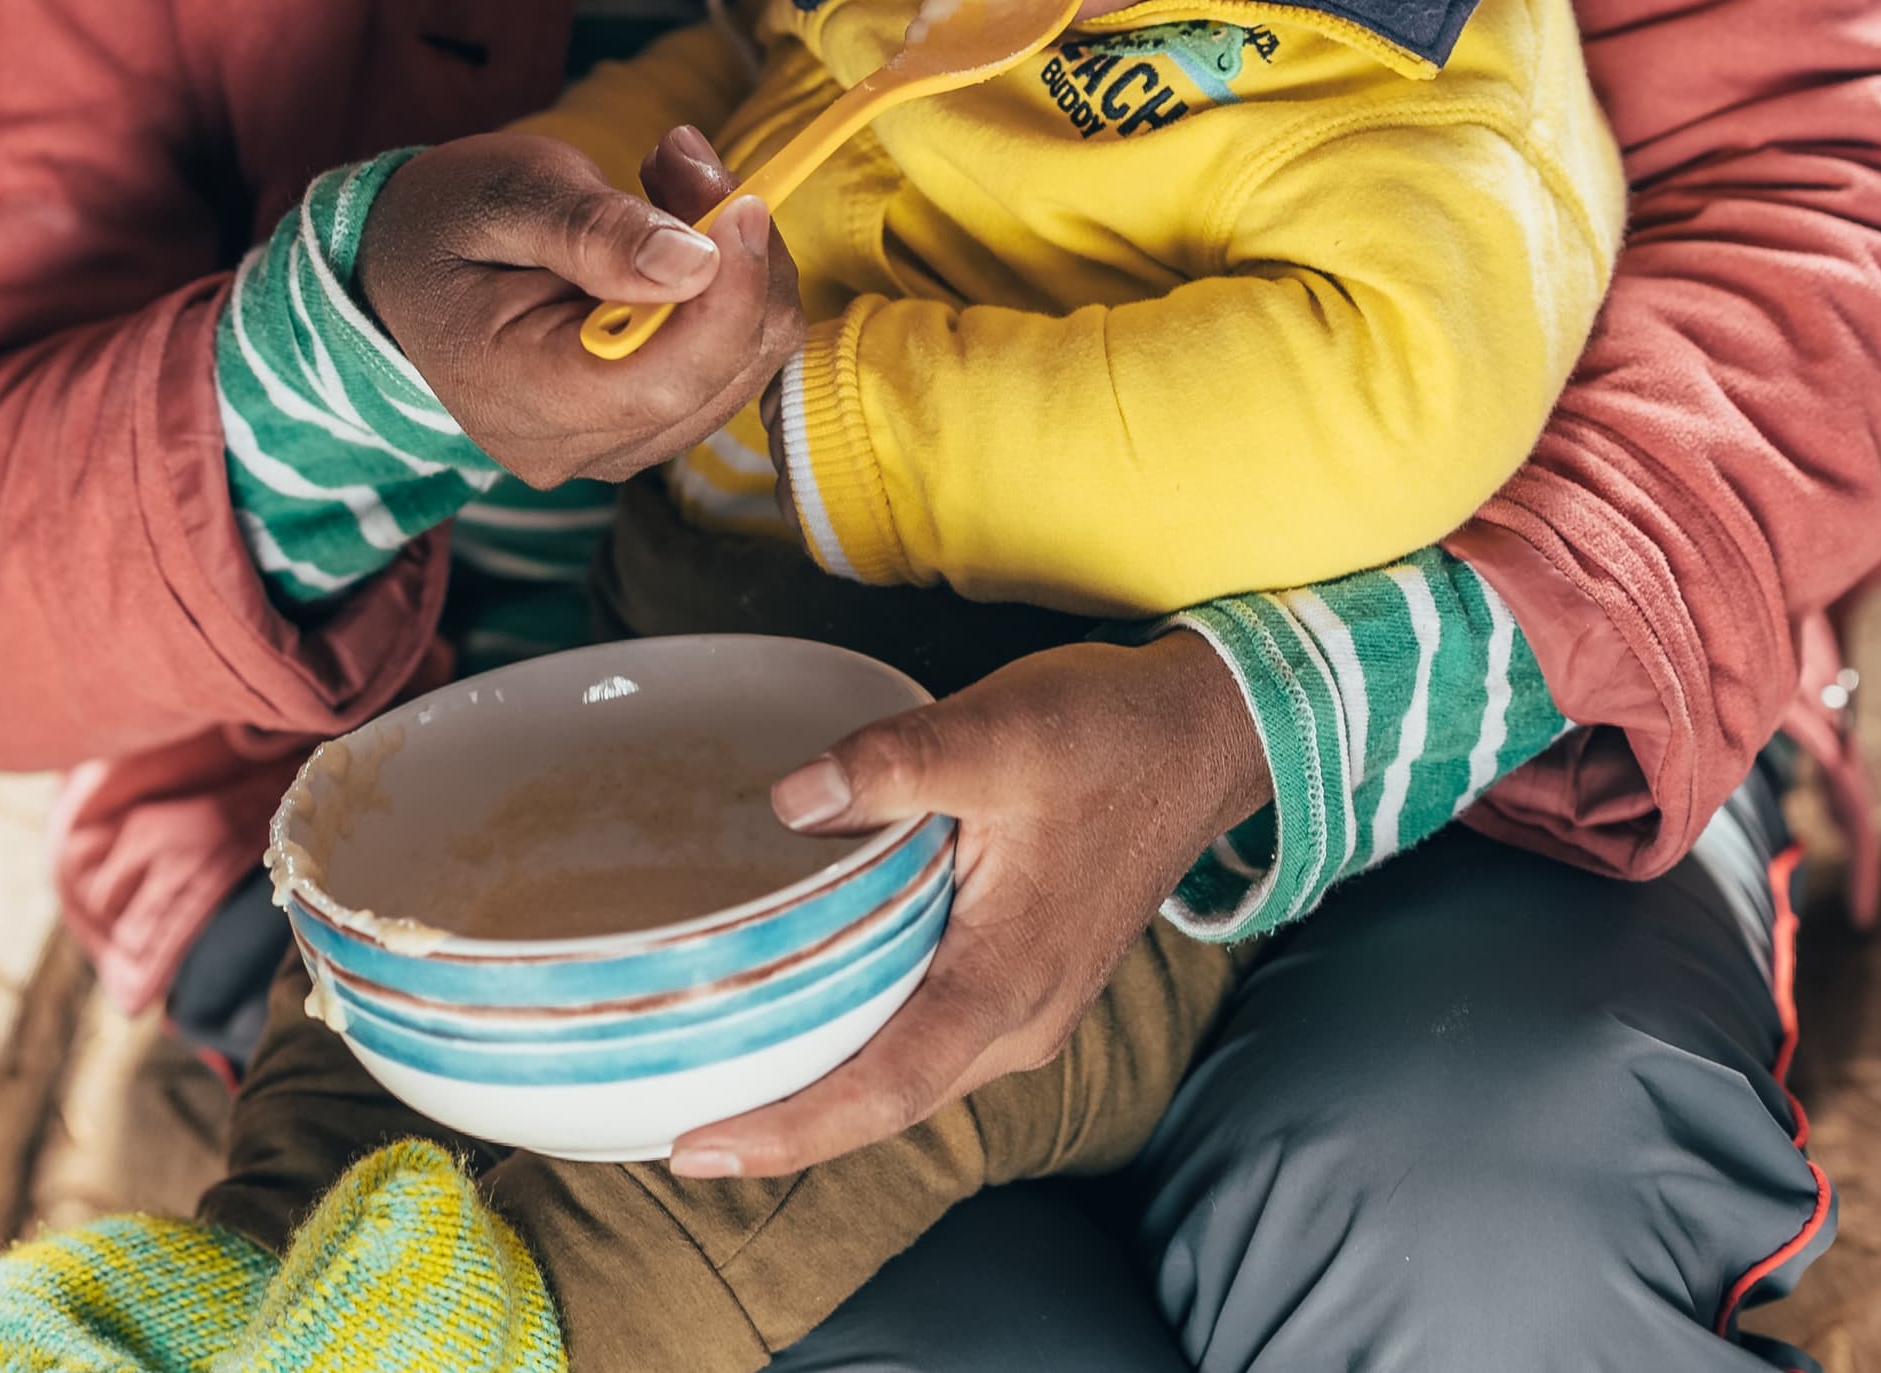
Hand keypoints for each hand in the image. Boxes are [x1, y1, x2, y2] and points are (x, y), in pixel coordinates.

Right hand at [359, 127, 802, 488]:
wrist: (400, 271)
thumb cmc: (444, 223)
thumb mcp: (505, 194)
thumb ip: (594, 231)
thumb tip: (695, 262)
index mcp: (520, 396)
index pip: (666, 379)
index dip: (730, 295)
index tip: (741, 202)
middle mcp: (570, 447)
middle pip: (720, 375)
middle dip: (736, 259)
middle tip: (685, 159)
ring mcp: (607, 448)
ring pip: (739, 370)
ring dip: (735, 267)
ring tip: (670, 179)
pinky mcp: (637, 427)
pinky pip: (722, 369)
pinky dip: (722, 293)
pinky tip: (675, 235)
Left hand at [667, 630, 1273, 1177]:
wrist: (1204, 736)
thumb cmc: (1108, 735)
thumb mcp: (994, 728)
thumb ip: (888, 765)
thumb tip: (788, 801)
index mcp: (1010, 979)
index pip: (885, 1089)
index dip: (790, 1131)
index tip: (699, 1151)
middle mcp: (1023, 1019)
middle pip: (888, 1104)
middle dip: (786, 1129)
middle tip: (676, 1135)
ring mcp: (1030, 1009)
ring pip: (909, 1079)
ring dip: (822, 1094)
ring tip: (723, 1092)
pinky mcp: (1026, 982)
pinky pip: (931, 1041)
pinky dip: (863, 1050)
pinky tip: (805, 1024)